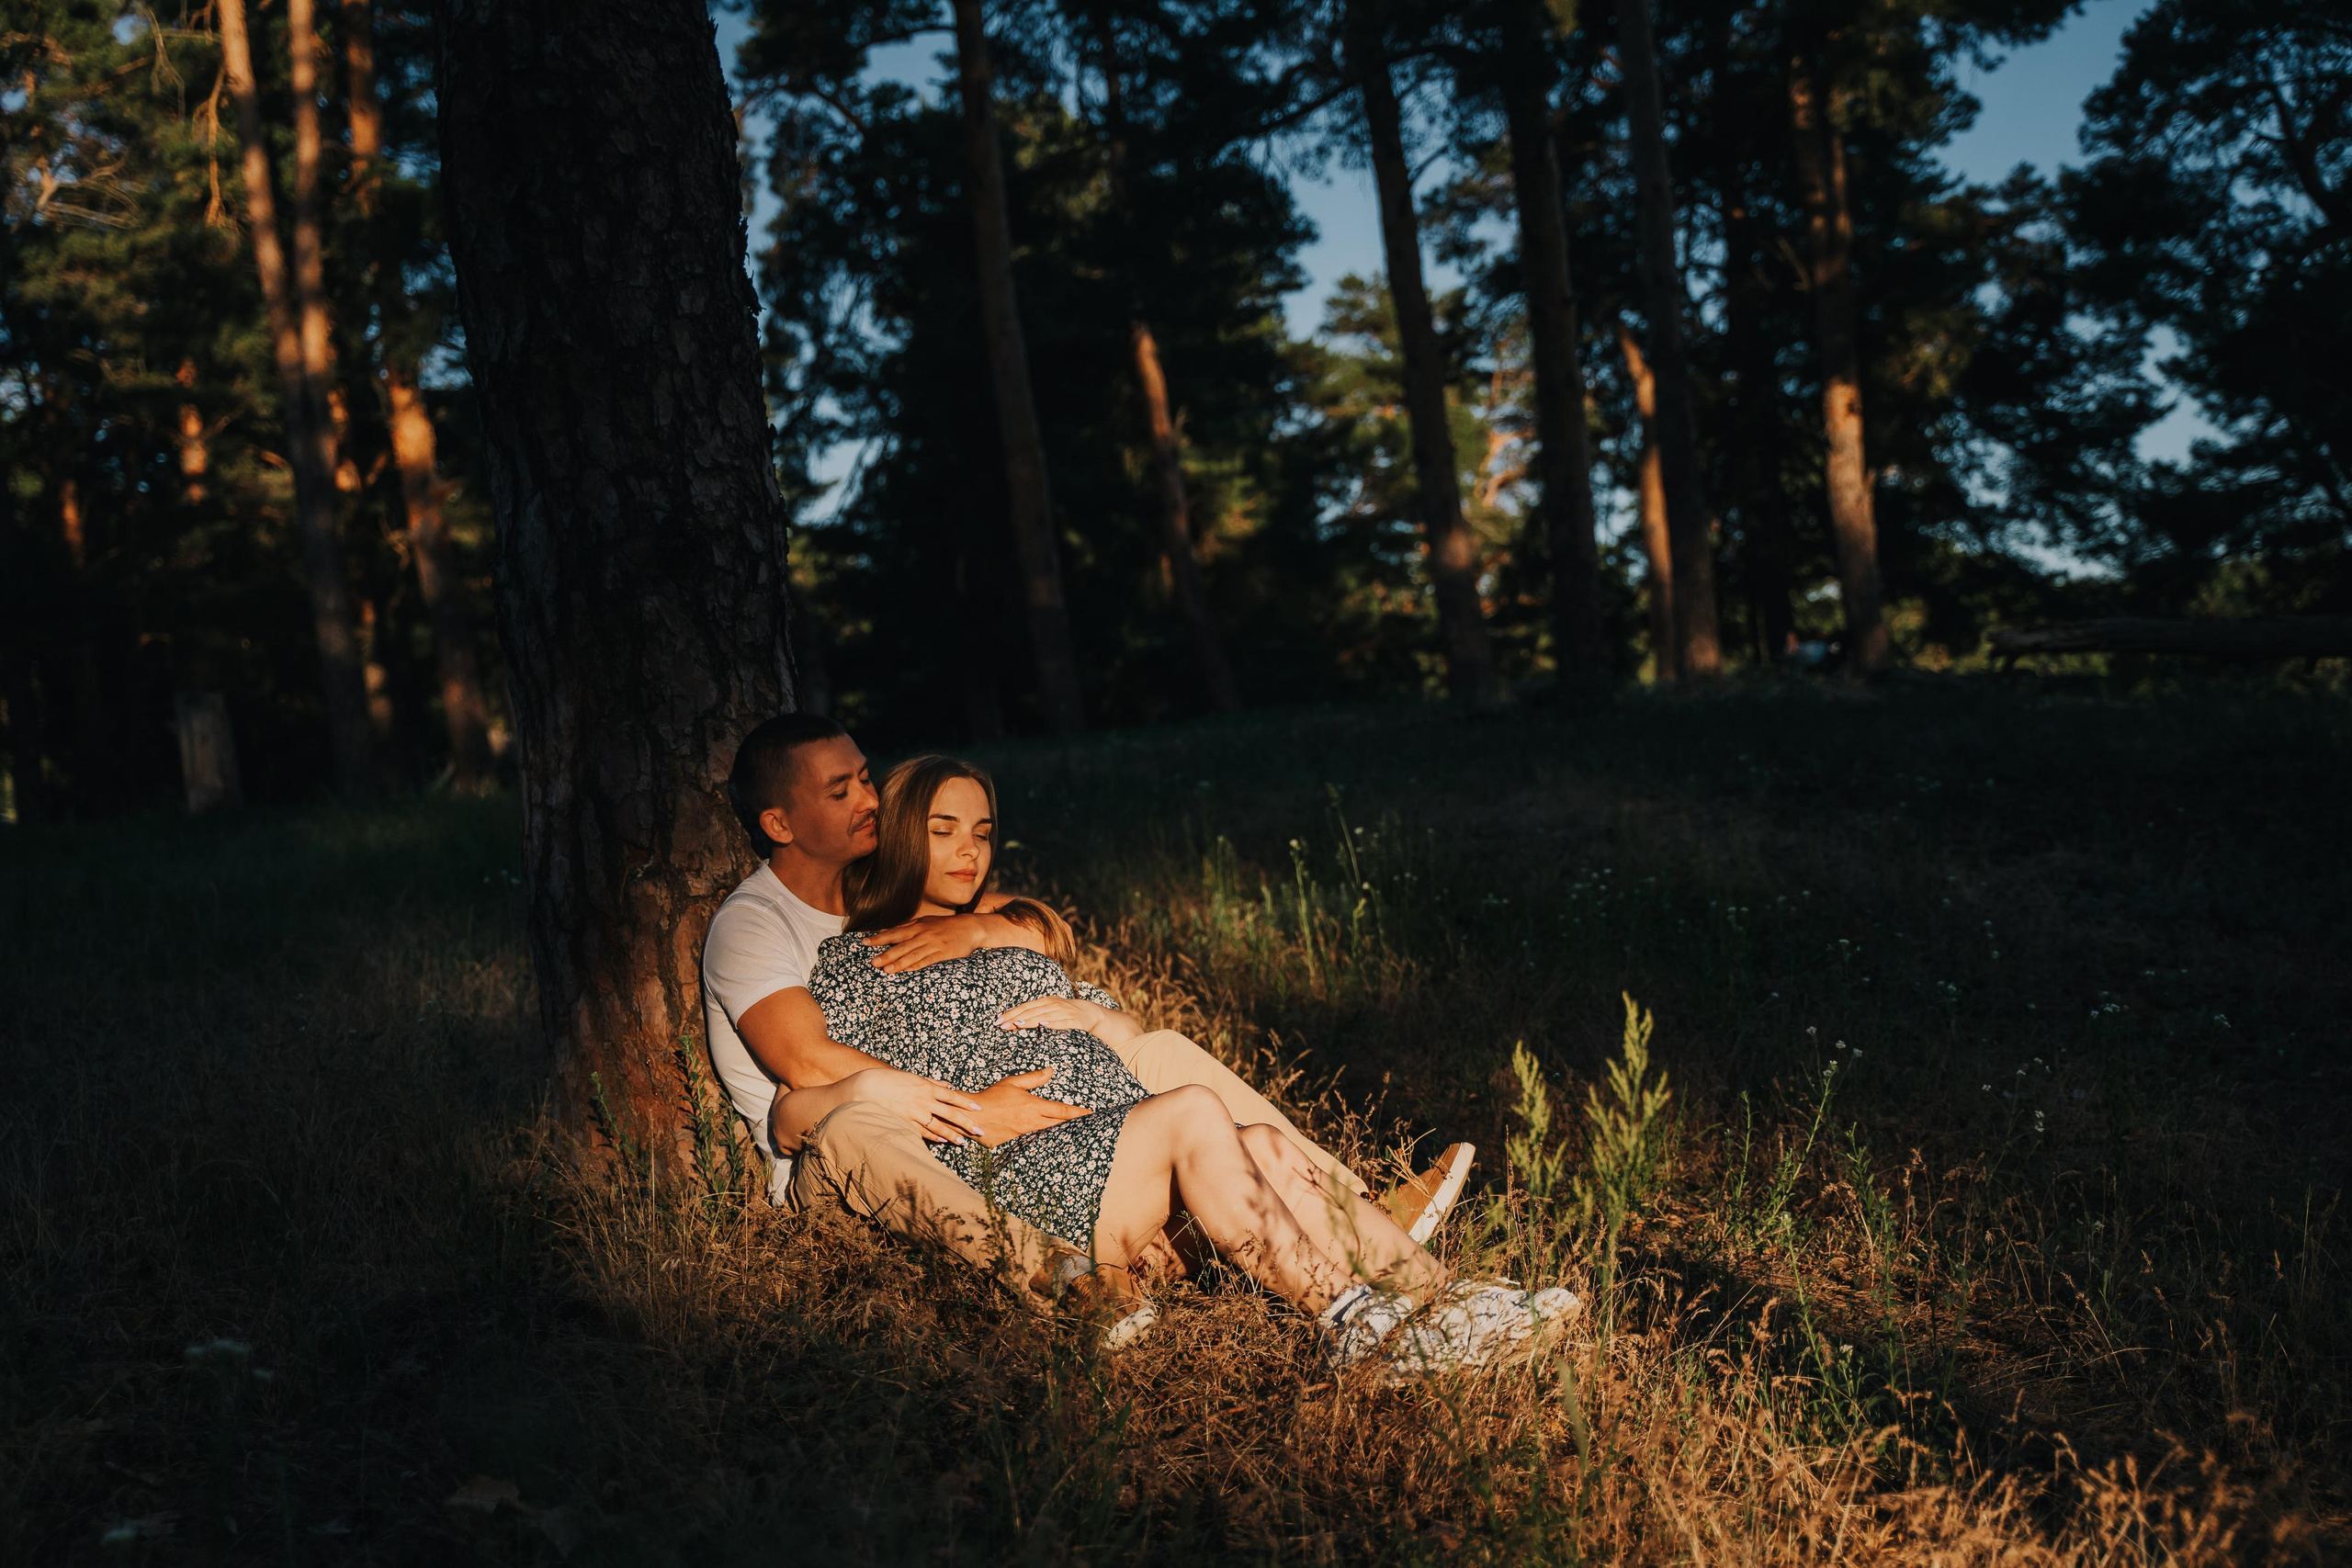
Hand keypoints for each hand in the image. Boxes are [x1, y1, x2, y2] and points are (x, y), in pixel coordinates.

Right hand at [845, 1066, 988, 1144]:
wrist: (864, 1089)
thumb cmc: (887, 1080)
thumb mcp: (911, 1077)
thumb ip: (932, 1082)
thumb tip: (949, 1084)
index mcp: (925, 1087)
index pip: (951, 1096)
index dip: (966, 1103)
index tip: (978, 1109)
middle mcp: (923, 1101)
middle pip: (950, 1114)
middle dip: (967, 1123)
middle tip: (980, 1131)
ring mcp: (914, 1114)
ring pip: (938, 1127)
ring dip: (952, 1135)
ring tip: (964, 1141)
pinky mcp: (904, 1124)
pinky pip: (922, 1133)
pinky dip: (933, 1138)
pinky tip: (942, 1142)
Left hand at [864, 912, 990, 972]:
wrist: (970, 927)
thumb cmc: (945, 926)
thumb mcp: (925, 922)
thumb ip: (907, 927)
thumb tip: (886, 930)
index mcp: (917, 927)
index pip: (894, 933)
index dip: (879, 938)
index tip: (864, 942)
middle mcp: (923, 935)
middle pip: (901, 945)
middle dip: (886, 954)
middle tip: (872, 962)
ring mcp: (933, 944)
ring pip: (913, 954)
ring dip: (899, 962)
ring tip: (886, 970)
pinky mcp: (943, 953)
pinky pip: (928, 960)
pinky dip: (917, 965)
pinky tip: (907, 970)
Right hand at [969, 1067, 1091, 1147]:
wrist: (972, 1117)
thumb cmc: (991, 1097)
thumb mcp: (1012, 1083)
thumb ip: (1033, 1078)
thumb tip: (1050, 1071)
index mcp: (1033, 1106)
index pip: (1062, 1111)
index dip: (1079, 1113)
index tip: (1092, 1113)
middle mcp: (1032, 1122)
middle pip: (1060, 1125)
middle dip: (1075, 1124)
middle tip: (1090, 1124)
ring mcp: (1024, 1135)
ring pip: (1048, 1133)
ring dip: (1061, 1131)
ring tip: (1074, 1130)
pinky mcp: (1015, 1143)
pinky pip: (1033, 1140)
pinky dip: (1043, 1138)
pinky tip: (1048, 1138)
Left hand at [996, 995, 1139, 1044]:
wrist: (1092, 1013)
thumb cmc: (1066, 1014)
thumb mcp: (1050, 1010)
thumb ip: (1035, 1015)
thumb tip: (1013, 1022)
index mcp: (1045, 1001)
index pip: (1024, 1007)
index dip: (1010, 1013)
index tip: (997, 1021)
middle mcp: (1053, 1004)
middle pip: (1030, 1011)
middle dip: (1015, 1018)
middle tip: (1002, 1026)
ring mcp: (1064, 1012)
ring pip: (1044, 1016)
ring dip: (1030, 1020)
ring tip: (1017, 1024)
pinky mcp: (1074, 1021)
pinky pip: (1062, 1022)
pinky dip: (1052, 1023)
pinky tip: (1044, 1025)